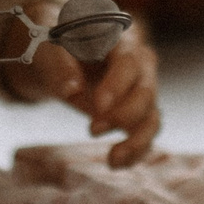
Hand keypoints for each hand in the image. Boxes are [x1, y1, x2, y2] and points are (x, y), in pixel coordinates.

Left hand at [0, 8, 161, 166]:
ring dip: (137, 141)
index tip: (97, 107)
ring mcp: (142, 89)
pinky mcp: (138, 112)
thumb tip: (71, 90)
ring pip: (153, 116)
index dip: (117, 86)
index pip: (129, 63)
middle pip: (147, 91)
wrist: (63, 54)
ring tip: (113, 160)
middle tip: (92, 129)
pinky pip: (147, 134)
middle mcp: (140, 64)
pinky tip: (117, 164)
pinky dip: (137, 152)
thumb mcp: (50, 47)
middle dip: (124, 115)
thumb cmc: (58, 45)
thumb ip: (60, 64)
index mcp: (121, 39)